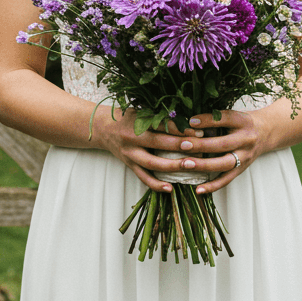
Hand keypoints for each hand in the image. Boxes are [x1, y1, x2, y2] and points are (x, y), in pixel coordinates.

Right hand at [90, 105, 207, 192]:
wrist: (102, 128)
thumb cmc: (127, 117)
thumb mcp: (141, 111)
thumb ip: (160, 116)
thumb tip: (190, 120)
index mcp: (137, 122)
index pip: (161, 124)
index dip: (180, 127)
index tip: (199, 130)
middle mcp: (132, 139)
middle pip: (158, 143)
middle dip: (179, 145)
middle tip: (199, 147)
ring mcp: (130, 154)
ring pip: (152, 163)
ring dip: (172, 166)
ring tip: (191, 166)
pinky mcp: (130, 165)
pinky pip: (143, 177)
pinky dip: (156, 184)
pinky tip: (171, 188)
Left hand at [169, 109, 263, 194]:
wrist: (265, 132)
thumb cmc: (241, 122)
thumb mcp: (233, 115)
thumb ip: (214, 118)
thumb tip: (186, 121)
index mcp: (242, 121)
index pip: (225, 119)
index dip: (208, 120)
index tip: (190, 121)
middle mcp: (246, 139)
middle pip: (223, 144)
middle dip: (201, 145)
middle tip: (182, 144)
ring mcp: (245, 156)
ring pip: (224, 163)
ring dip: (203, 165)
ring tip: (185, 164)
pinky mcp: (242, 169)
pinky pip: (227, 179)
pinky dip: (212, 186)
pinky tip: (198, 189)